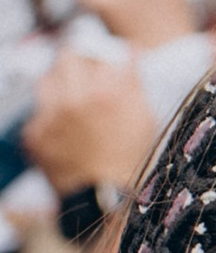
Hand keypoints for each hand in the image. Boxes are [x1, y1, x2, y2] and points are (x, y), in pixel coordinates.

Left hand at [24, 53, 160, 200]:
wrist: (104, 200)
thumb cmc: (130, 159)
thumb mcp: (145, 116)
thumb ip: (133, 81)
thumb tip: (128, 53)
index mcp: (109, 90)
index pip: (105, 51)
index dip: (110, 56)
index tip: (112, 62)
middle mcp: (76, 97)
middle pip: (70, 56)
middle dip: (80, 61)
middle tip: (86, 71)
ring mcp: (51, 115)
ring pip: (47, 79)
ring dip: (59, 85)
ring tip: (71, 102)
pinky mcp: (33, 133)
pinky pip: (37, 112)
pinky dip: (49, 118)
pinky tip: (64, 133)